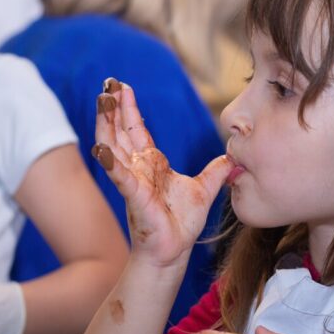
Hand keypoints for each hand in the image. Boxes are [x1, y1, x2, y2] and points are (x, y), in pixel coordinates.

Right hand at [93, 79, 231, 266]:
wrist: (174, 250)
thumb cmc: (182, 222)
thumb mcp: (204, 188)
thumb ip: (217, 170)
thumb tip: (232, 156)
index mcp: (151, 163)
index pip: (135, 128)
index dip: (128, 107)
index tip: (121, 86)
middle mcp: (137, 168)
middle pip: (119, 131)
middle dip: (112, 107)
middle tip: (106, 83)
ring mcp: (133, 180)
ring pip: (113, 147)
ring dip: (106, 123)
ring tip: (102, 101)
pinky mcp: (135, 197)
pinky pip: (120, 177)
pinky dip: (109, 163)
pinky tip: (100, 148)